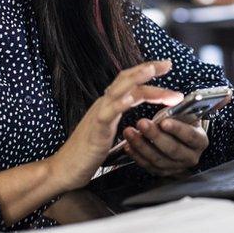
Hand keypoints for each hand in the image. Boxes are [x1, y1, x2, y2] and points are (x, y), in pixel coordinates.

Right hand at [47, 60, 182, 190]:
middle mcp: (104, 104)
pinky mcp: (96, 129)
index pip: (130, 81)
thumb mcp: (108, 130)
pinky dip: (120, 103)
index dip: (147, 71)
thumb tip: (139, 115)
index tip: (166, 65)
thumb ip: (120, 117)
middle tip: (168, 64)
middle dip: (148, 69)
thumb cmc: (88, 152)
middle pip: (127, 79)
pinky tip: (132, 98)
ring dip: (136, 79)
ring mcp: (99, 114)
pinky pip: (108, 113)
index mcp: (109, 104)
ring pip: (118, 90)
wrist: (65, 168)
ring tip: (152, 70)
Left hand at [123, 117, 209, 175]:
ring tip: (130, 132)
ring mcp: (177, 167)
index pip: (190, 136)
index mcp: (200, 141)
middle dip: (155, 136)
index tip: (164, 121)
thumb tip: (170, 100)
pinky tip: (128, 145)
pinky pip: (148, 166)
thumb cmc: (181, 122)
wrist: (179, 136)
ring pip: (158, 159)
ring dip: (141, 145)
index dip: (177, 129)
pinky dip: (137, 155)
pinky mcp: (163, 172)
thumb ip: (177, 112)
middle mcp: (191, 157)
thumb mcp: (184, 115)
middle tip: (142, 123)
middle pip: (172, 149)